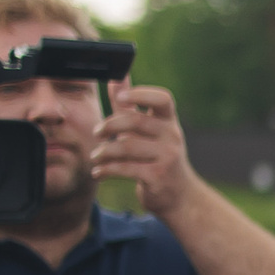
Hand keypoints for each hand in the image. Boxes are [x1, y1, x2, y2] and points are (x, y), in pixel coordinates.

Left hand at [92, 84, 195, 212]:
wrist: (179, 196)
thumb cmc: (158, 158)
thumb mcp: (148, 131)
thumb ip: (130, 105)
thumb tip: (116, 78)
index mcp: (169, 122)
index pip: (162, 99)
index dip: (141, 94)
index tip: (119, 97)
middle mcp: (172, 137)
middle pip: (137, 121)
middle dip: (110, 125)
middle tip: (96, 132)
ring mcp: (167, 158)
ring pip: (127, 146)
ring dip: (104, 152)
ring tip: (95, 157)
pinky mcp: (157, 177)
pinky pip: (125, 169)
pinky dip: (107, 170)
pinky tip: (98, 172)